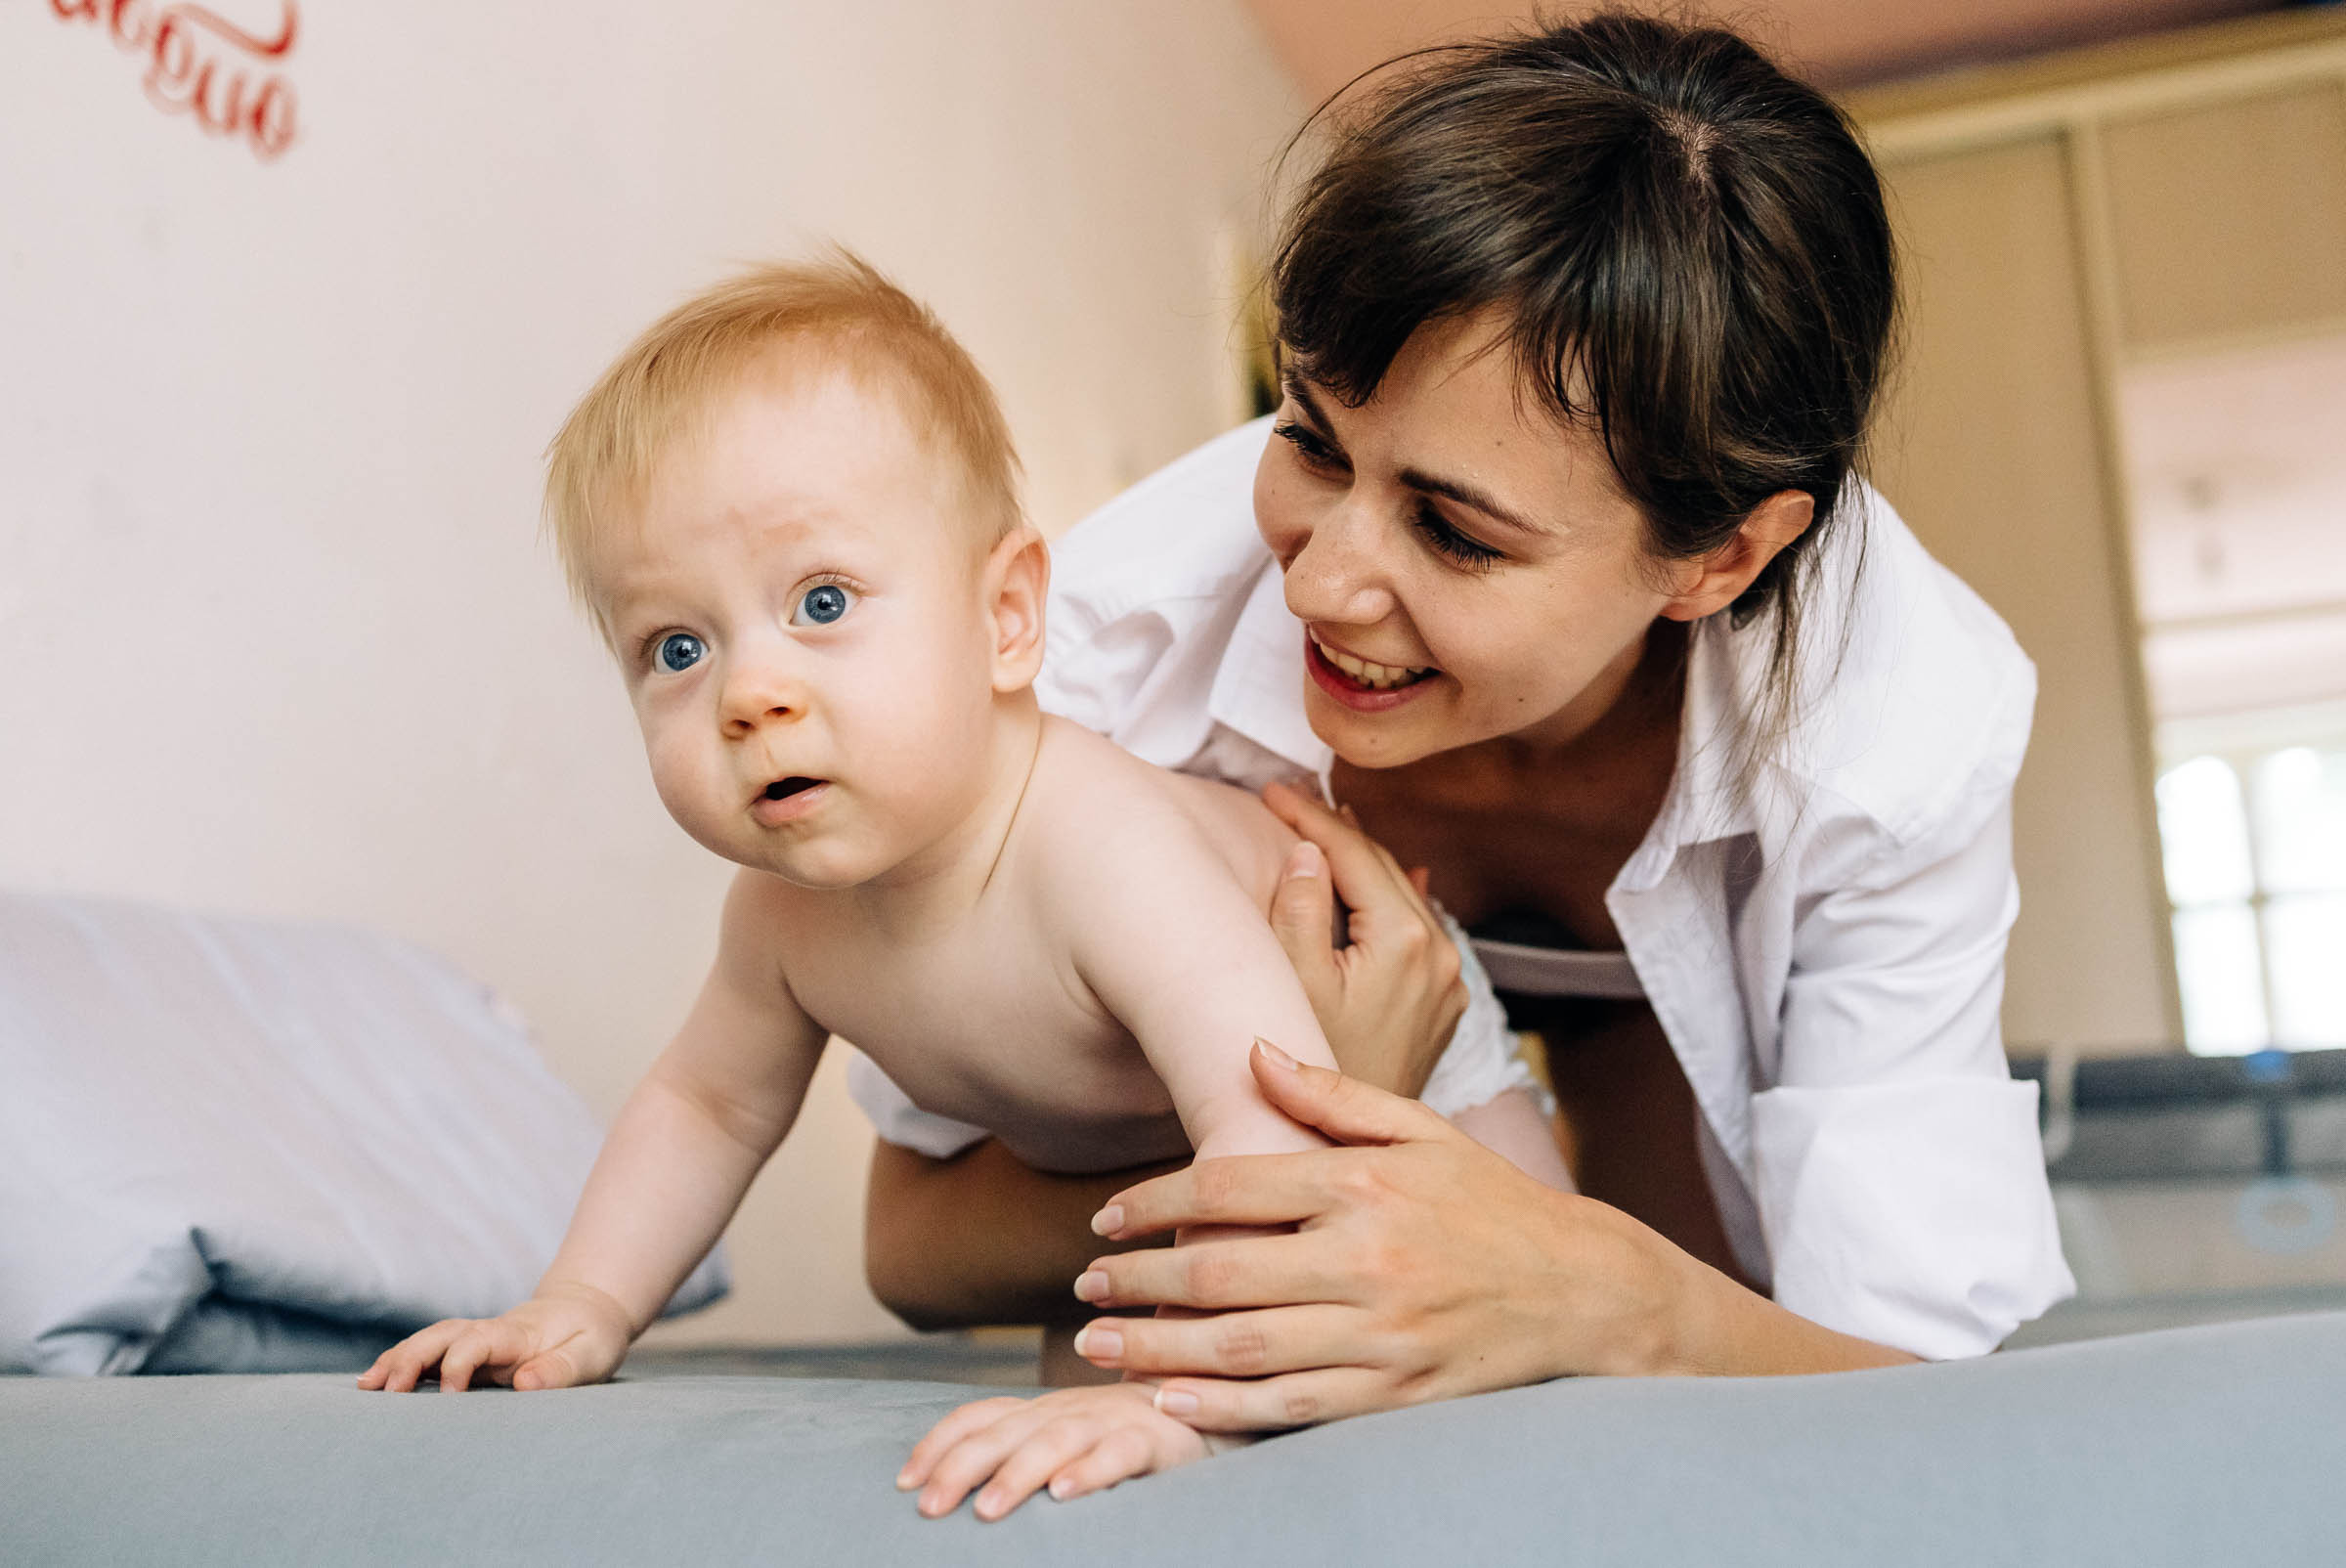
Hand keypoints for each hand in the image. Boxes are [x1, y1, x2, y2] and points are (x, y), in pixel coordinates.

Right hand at [356, 1281, 634, 1392]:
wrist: (589, 1310)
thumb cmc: (592, 1337)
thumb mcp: (590, 1355)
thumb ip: (559, 1369)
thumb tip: (522, 1383)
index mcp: (518, 1333)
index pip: (479, 1341)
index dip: (460, 1364)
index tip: (450, 1396)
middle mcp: (491, 1332)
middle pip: (442, 1335)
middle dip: (411, 1358)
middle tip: (385, 1391)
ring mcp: (478, 1339)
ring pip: (431, 1340)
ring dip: (398, 1359)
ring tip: (366, 1386)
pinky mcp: (472, 1350)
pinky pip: (432, 1352)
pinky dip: (403, 1363)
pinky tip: (375, 1383)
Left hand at [895, 1382, 1209, 1520]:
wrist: (1206, 1407)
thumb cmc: (1120, 1437)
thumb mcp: (1061, 1440)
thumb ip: (1017, 1451)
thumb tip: (948, 1491)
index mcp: (1038, 1410)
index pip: (977, 1416)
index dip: (938, 1445)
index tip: (904, 1483)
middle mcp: (1066, 1409)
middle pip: (1003, 1431)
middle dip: (959, 1465)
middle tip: (927, 1506)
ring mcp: (1108, 1419)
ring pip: (1053, 1441)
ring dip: (1016, 1473)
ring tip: (986, 1510)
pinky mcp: (1154, 1438)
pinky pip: (1118, 1453)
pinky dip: (1090, 1472)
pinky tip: (1064, 1496)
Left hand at [1064, 1040, 1707, 1430]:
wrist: (1582, 1289)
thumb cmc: (1489, 1201)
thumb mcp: (1420, 1129)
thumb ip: (1331, 1096)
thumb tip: (1248, 1051)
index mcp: (1363, 1183)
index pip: (1230, 1187)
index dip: (1152, 1202)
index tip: (1105, 1220)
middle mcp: (1367, 1257)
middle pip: (1221, 1271)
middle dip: (1138, 1282)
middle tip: (1084, 1287)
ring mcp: (1382, 1331)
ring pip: (1243, 1346)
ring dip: (1157, 1349)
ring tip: (1095, 1348)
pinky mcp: (1397, 1393)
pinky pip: (1293, 1406)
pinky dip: (1224, 1407)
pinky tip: (1169, 1400)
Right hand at [1262, 780, 1464, 1098]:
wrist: (1352, 1146)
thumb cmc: (1312, 1069)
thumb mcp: (1290, 984)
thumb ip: (1298, 909)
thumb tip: (1309, 851)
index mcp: (1404, 941)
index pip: (1353, 855)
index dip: (1310, 817)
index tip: (1272, 791)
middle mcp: (1440, 954)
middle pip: (1383, 869)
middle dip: (1336, 832)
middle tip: (1292, 798)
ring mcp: (1449, 980)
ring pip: (1403, 897)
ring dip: (1363, 864)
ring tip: (1325, 829)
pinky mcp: (1445, 1003)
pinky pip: (1418, 931)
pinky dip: (1392, 900)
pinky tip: (1388, 879)